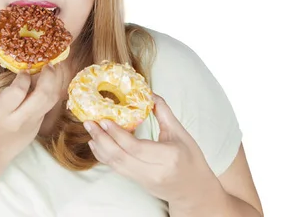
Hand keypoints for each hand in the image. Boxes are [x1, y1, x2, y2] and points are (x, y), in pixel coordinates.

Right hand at [0, 52, 63, 161]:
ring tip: (51, 68)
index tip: (24, 68)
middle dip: (48, 77)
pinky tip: (49, 79)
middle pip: (42, 97)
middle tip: (47, 63)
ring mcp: (31, 124)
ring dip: (55, 82)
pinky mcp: (39, 125)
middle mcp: (17, 120)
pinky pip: (50, 105)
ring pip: (51, 101)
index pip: (18, 91)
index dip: (24, 76)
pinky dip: (52, 89)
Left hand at [84, 95, 222, 209]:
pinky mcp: (138, 182)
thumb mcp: (181, 133)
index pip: (136, 147)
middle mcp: (154, 171)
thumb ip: (164, 113)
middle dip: (102, 139)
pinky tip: (96, 144)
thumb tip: (149, 93)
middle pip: (121, 157)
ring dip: (100, 147)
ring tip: (90, 130)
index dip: (117, 134)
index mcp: (168, 157)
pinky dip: (104, 156)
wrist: (193, 190)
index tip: (104, 119)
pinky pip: (116, 169)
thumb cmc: (191, 159)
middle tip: (90, 122)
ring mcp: (144, 180)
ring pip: (116, 164)